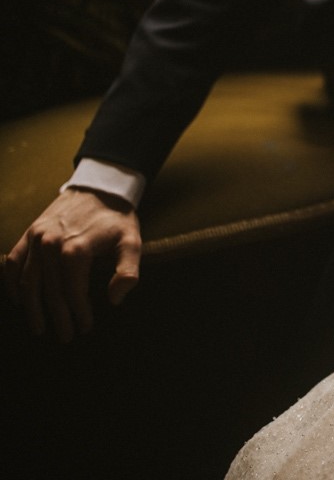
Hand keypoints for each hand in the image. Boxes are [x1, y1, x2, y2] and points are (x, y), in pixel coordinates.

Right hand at [5, 189, 141, 341]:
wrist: (100, 186)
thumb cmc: (118, 218)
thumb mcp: (132, 241)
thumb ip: (128, 270)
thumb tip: (115, 299)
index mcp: (76, 248)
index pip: (73, 291)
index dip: (78, 313)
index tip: (84, 329)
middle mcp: (51, 244)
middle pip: (50, 291)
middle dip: (57, 317)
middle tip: (64, 337)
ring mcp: (36, 238)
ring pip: (27, 282)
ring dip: (32, 308)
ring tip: (39, 328)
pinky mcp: (29, 233)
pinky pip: (13, 262)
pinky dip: (12, 284)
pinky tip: (18, 301)